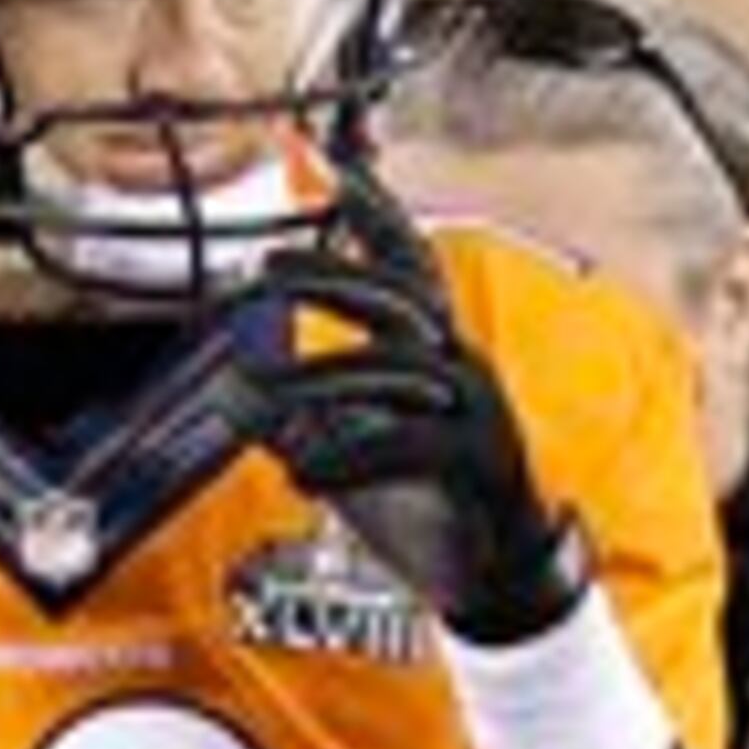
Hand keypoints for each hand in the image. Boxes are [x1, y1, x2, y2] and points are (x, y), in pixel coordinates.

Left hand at [235, 187, 586, 642]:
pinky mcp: (477, 459)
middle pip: (396, 297)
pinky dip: (347, 457)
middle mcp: (460, 365)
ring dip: (314, 380)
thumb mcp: (359, 453)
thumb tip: (253, 402)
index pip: (413, 268)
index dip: (382, 217)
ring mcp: (474, 409)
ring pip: (390, 369)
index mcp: (437, 353)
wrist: (495, 576)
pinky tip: (302, 476)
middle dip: (330, 274)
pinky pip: (406, 442)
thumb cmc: (430, 507)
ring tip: (255, 398)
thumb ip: (314, 422)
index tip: (342, 172)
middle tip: (266, 269)